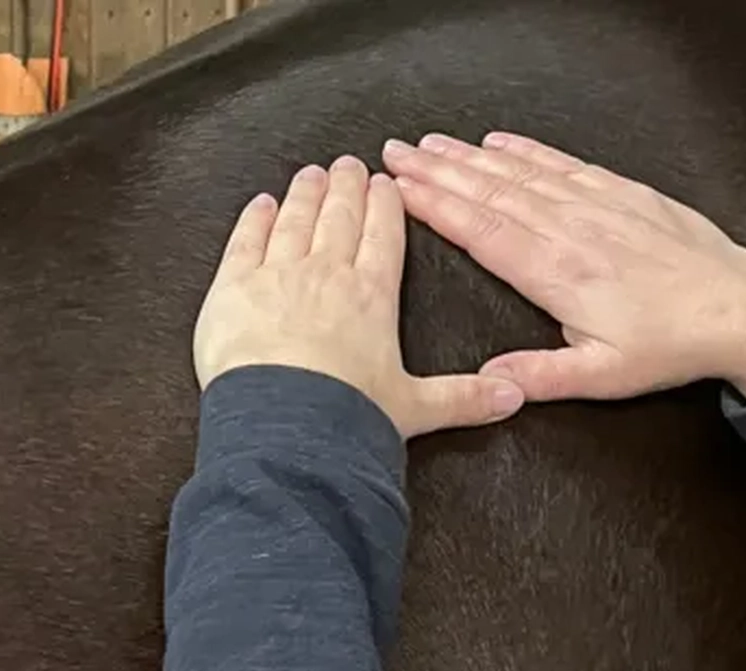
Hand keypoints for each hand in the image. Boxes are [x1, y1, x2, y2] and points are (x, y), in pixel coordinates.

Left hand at [193, 156, 524, 438]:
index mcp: (373, 296)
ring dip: (304, 194)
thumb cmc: (345, 421)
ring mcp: (278, 275)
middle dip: (345, 187)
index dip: (385, 205)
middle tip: (347, 167)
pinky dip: (254, 219)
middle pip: (339, 216)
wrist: (287, 428)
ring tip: (310, 176)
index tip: (385, 185)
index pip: (384, 235)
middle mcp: (327, 274)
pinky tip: (261, 206)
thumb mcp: (415, 409)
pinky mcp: (233, 288)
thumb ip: (464, 397)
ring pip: (295, 219)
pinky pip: (245, 241)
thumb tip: (512, 395)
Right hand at [381, 132, 745, 403]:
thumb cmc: (667, 347)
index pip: (483, 230)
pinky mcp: (622, 195)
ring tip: (431, 144)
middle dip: (439, 171)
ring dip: (471, 157)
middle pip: (492, 192)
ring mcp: (598, 205)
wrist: (739, 309)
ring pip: (522, 173)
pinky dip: (527, 151)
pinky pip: (564, 164)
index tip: (399, 189)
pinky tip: (499, 142)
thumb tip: (486, 382)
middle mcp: (572, 229)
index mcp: (558, 273)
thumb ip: (538, 376)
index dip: (436, 207)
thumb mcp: (600, 377)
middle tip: (396, 153)